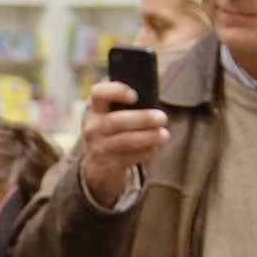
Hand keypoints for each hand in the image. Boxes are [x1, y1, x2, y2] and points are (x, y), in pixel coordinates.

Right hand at [78, 79, 169, 209]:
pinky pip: (129, 157)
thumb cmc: (116, 129)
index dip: (117, 92)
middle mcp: (92, 127)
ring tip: (164, 135)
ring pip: (124, 141)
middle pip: (116, 121)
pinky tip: (154, 148)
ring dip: (148, 137)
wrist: (99, 163)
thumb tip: (154, 99)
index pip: (99, 93)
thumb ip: (131, 104)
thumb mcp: (115, 114)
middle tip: (163, 118)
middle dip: (143, 119)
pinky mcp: (106, 164)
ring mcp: (97, 147)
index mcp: (95, 108)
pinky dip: (145, 152)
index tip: (136, 96)